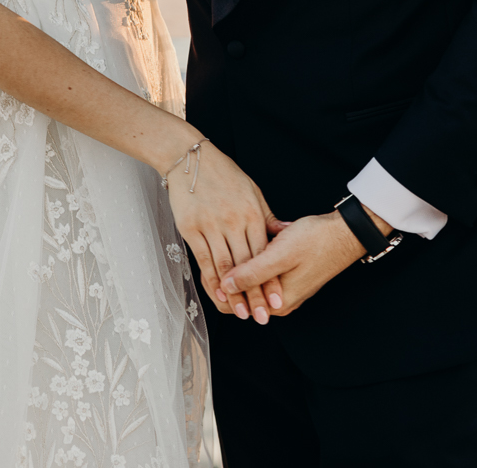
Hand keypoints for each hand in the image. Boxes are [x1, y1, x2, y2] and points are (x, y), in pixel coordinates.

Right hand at [161, 143, 286, 323]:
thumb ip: (267, 216)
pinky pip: (203, 259)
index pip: (264, 255)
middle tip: (260, 317)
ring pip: (224, 266)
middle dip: (254, 294)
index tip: (277, 303)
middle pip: (246, 265)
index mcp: (252, 213)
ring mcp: (211, 225)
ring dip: (232, 293)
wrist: (190, 159)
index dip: (270, 281)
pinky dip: (211, 279)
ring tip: (240, 313)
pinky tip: (217, 294)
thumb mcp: (252, 191)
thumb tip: (286, 231)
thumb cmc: (225, 174)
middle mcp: (233, 221)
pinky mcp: (191, 228)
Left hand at [219, 209, 376, 316]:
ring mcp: (283, 290)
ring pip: (248, 283)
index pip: (233, 307)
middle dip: (223, 277)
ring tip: (225, 244)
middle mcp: (280, 302)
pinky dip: (250, 261)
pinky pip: (260, 274)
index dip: (214, 288)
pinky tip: (243, 243)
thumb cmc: (316, 241)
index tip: (206, 264)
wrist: (345, 233)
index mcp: (277, 303)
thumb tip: (225, 286)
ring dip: (237, 267)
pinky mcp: (287, 277)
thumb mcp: (280, 255)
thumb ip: (252, 273)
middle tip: (212, 252)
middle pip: (239, 297)